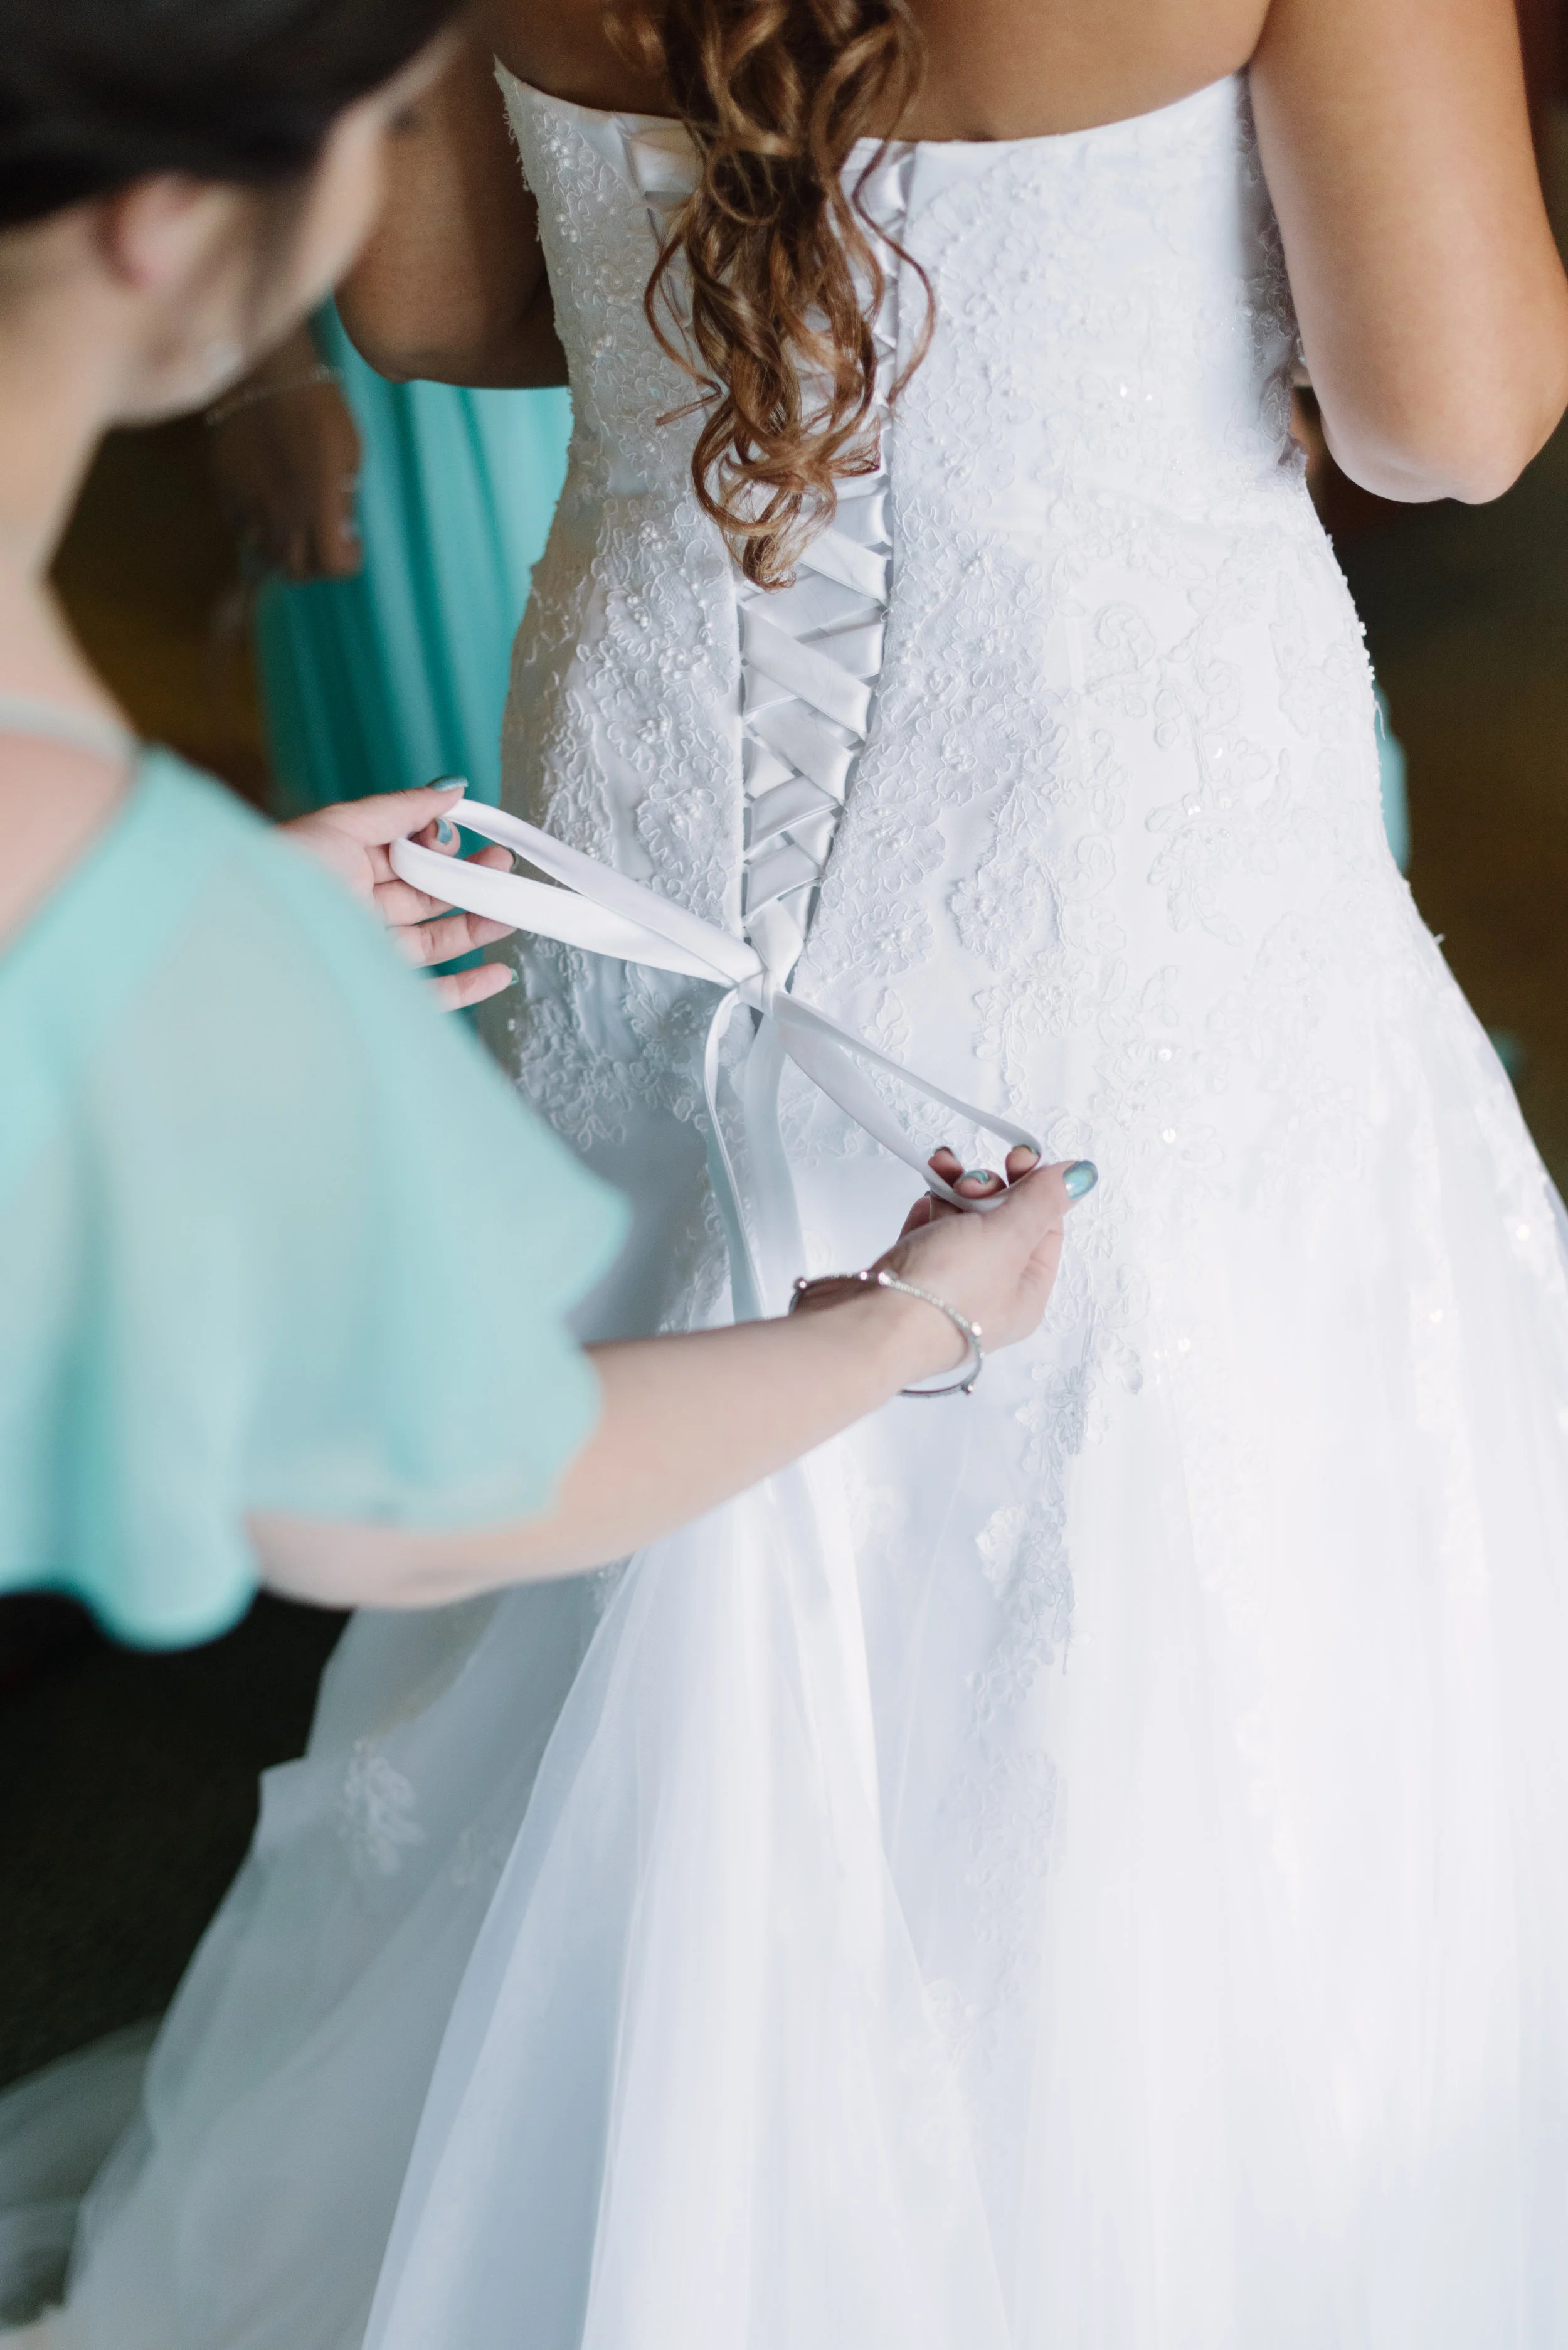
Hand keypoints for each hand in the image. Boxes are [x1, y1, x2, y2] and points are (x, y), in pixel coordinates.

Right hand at [209, 328, 362, 582]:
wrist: (268, 375)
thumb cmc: (320, 409)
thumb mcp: (349, 455)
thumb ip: (343, 498)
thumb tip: (341, 527)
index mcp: (320, 506)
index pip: (333, 565)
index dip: (348, 560)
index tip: (352, 541)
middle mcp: (283, 515)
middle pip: (297, 570)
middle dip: (316, 563)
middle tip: (324, 540)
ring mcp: (249, 506)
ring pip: (265, 554)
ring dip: (283, 549)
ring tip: (294, 526)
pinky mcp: (225, 490)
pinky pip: (238, 527)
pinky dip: (254, 527)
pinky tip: (265, 505)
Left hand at [281, 783, 517, 1010]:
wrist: (251, 944)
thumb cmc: (284, 877)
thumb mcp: (340, 826)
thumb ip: (399, 808)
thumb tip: (452, 789)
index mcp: (342, 867)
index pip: (402, 854)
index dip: (436, 845)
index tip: (460, 836)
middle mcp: (355, 911)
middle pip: (424, 896)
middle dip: (467, 881)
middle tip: (502, 867)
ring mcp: (367, 953)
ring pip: (433, 941)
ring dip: (476, 926)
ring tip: (511, 910)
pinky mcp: (377, 994)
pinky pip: (429, 996)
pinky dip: (466, 987)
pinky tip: (497, 972)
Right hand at [796, 1146, 1091, 1380]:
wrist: (870, 1325)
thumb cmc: (942, 1296)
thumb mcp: (1008, 1237)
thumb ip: (1043, 1200)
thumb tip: (1082, 1175)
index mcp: (1026, 1295)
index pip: (1046, 1229)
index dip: (1036, 1188)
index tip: (1020, 1158)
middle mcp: (990, 1296)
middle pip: (1003, 1225)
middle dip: (990, 1189)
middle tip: (974, 1180)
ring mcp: (947, 1289)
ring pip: (962, 1226)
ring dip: (956, 1191)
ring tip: (942, 1170)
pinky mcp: (909, 1280)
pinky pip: (928, 1235)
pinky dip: (929, 1210)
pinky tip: (925, 1196)